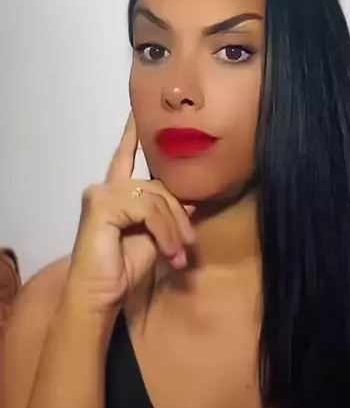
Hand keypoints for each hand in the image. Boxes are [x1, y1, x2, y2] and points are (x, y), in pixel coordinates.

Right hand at [65, 112, 195, 314]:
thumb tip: (192, 199)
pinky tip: (168, 252)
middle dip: (178, 215)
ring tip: (177, 254)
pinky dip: (164, 231)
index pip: (126, 155)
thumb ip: (166, 214)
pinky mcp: (102, 204)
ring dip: (173, 228)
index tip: (138, 111)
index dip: (132, 133)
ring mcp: (102, 193)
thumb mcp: (154, 237)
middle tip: (187, 244)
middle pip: (159, 185)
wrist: (99, 296)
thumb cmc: (123, 269)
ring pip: (157, 197)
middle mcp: (107, 188)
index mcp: (117, 193)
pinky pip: (149, 210)